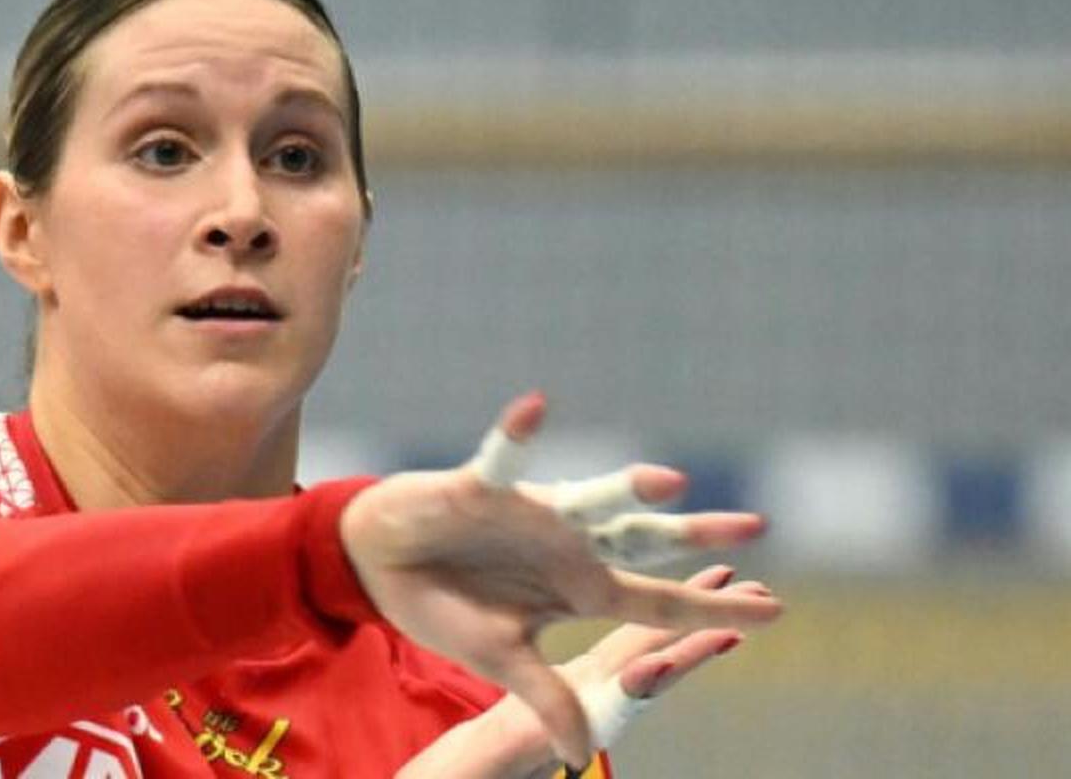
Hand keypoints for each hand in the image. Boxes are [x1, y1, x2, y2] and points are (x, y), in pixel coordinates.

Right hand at [340, 392, 779, 769]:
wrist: (378, 562)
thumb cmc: (444, 603)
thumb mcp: (500, 658)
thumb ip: (545, 695)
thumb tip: (577, 756)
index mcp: (576, 588)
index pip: (657, 600)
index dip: (712, 606)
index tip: (773, 609)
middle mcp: (566, 544)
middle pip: (644, 541)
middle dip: (698, 537)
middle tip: (758, 527)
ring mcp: (529, 512)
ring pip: (591, 497)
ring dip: (627, 487)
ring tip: (671, 481)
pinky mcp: (481, 487)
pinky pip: (504, 455)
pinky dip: (516, 433)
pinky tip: (534, 408)